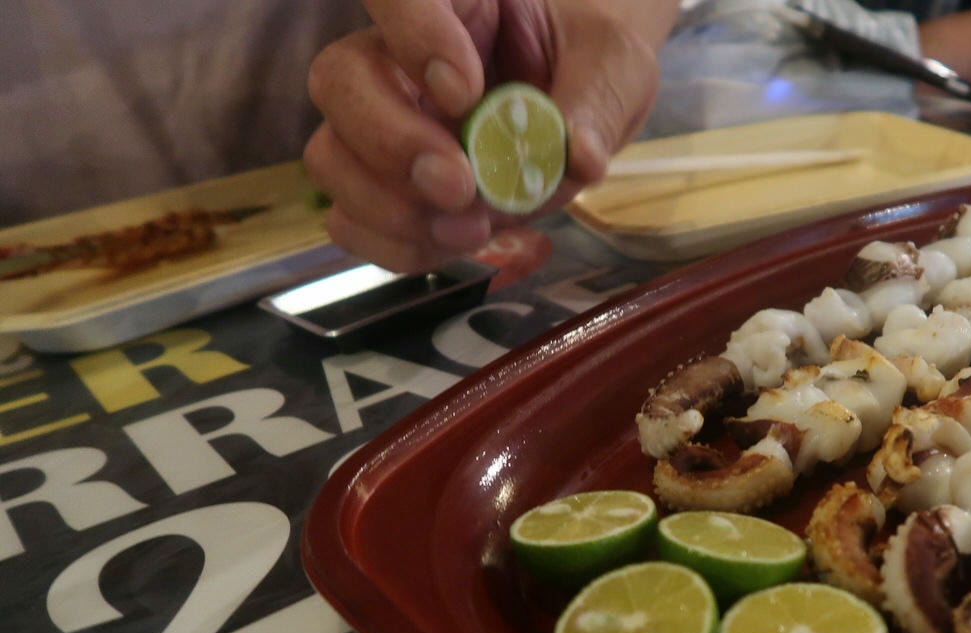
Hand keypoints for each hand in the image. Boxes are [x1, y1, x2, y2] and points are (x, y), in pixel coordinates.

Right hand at [304, 0, 675, 270]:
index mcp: (456, 2)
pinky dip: (397, 245)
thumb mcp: (614, 66)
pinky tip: (451, 243)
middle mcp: (399, 57)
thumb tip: (576, 155)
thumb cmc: (589, 62)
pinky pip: (350, 220)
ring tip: (470, 228)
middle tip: (460, 186)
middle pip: (339, 79)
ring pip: (331, 155)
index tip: (464, 93)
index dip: (412, 35)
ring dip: (392, 207)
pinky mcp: (388, 187)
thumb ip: (596, 102)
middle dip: (393, 144)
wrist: (585, 106)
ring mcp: (384, 124)